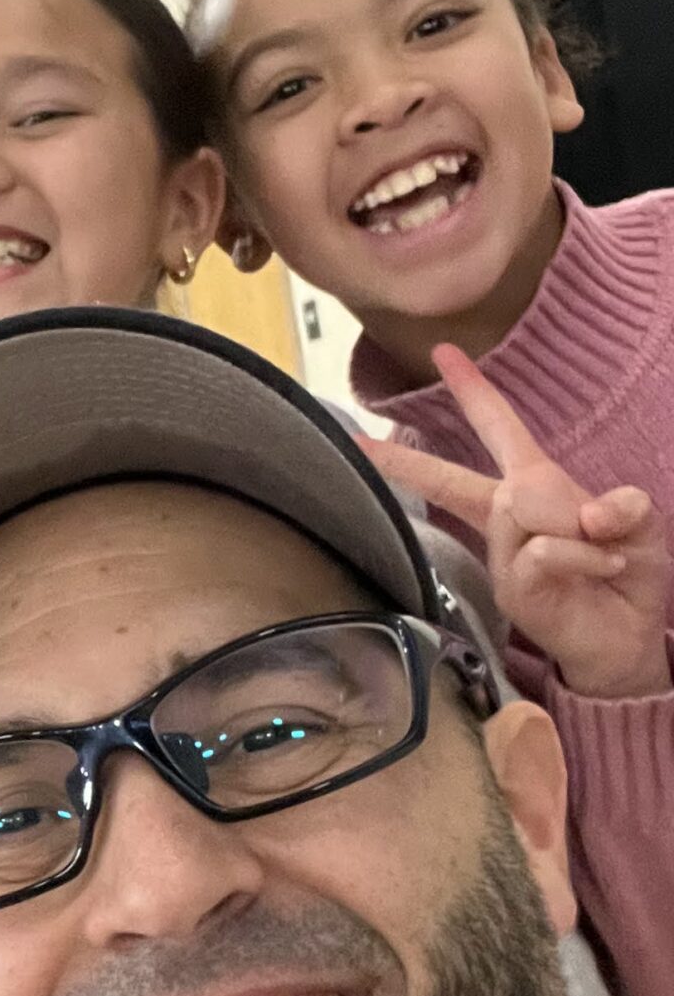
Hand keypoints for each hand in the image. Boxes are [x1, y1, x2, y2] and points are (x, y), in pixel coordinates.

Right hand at [359, 344, 672, 699]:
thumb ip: (622, 504)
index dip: (474, 392)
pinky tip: (606, 566)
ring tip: (606, 551)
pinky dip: (585, 554)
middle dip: (405, 462)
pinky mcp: (513, 590)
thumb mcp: (640, 523)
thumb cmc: (628, 575)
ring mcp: (504, 557)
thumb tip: (586, 512)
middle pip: (453, 481)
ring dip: (577, 524)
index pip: (500, 431)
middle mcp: (509, 521)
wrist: (629, 641)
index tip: (443, 354)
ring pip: (522, 506)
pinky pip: (542, 548)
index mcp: (535, 490)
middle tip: (354, 440)